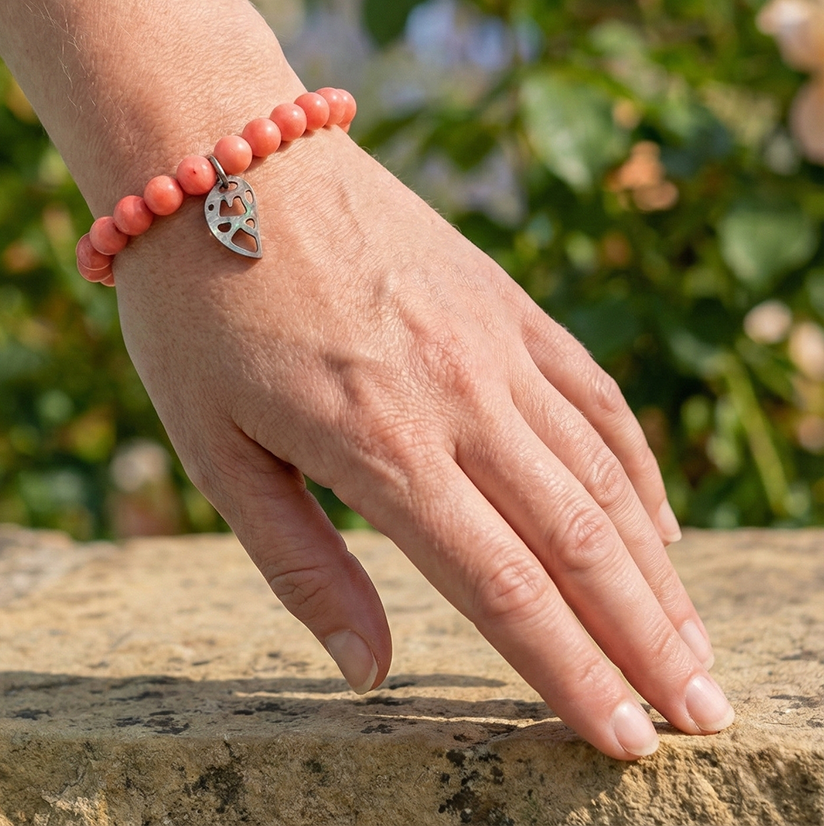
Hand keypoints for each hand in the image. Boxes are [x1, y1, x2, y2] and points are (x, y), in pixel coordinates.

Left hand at [0, 0, 731, 759]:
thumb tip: (369, 671)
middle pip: (579, 541)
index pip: (506, 589)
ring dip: (656, 567)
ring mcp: (489, 337)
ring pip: (602, 471)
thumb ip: (298, 564)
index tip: (625, 744)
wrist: (221, 158)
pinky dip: (633, 463)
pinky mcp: (498, 296)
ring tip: (694, 644)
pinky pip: (589, 390)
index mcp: (379, 444)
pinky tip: (654, 518)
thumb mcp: (212, 446)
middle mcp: (457, 394)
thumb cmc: (196, 309)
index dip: (573, 676)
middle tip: (705, 719)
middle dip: (648, 642)